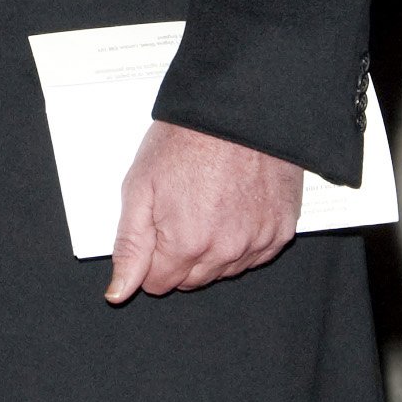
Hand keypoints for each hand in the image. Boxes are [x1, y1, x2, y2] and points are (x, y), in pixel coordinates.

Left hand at [107, 122, 300, 301]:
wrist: (238, 109)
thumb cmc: (186, 141)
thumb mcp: (139, 188)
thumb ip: (130, 247)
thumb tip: (119, 292)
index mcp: (187, 244)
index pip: (158, 284)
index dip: (151, 258)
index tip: (156, 227)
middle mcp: (227, 251)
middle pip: (192, 281)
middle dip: (180, 255)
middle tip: (181, 211)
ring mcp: (258, 241)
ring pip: (224, 270)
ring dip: (213, 249)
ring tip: (209, 204)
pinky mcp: (281, 229)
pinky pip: (256, 254)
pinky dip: (243, 239)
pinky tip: (234, 207)